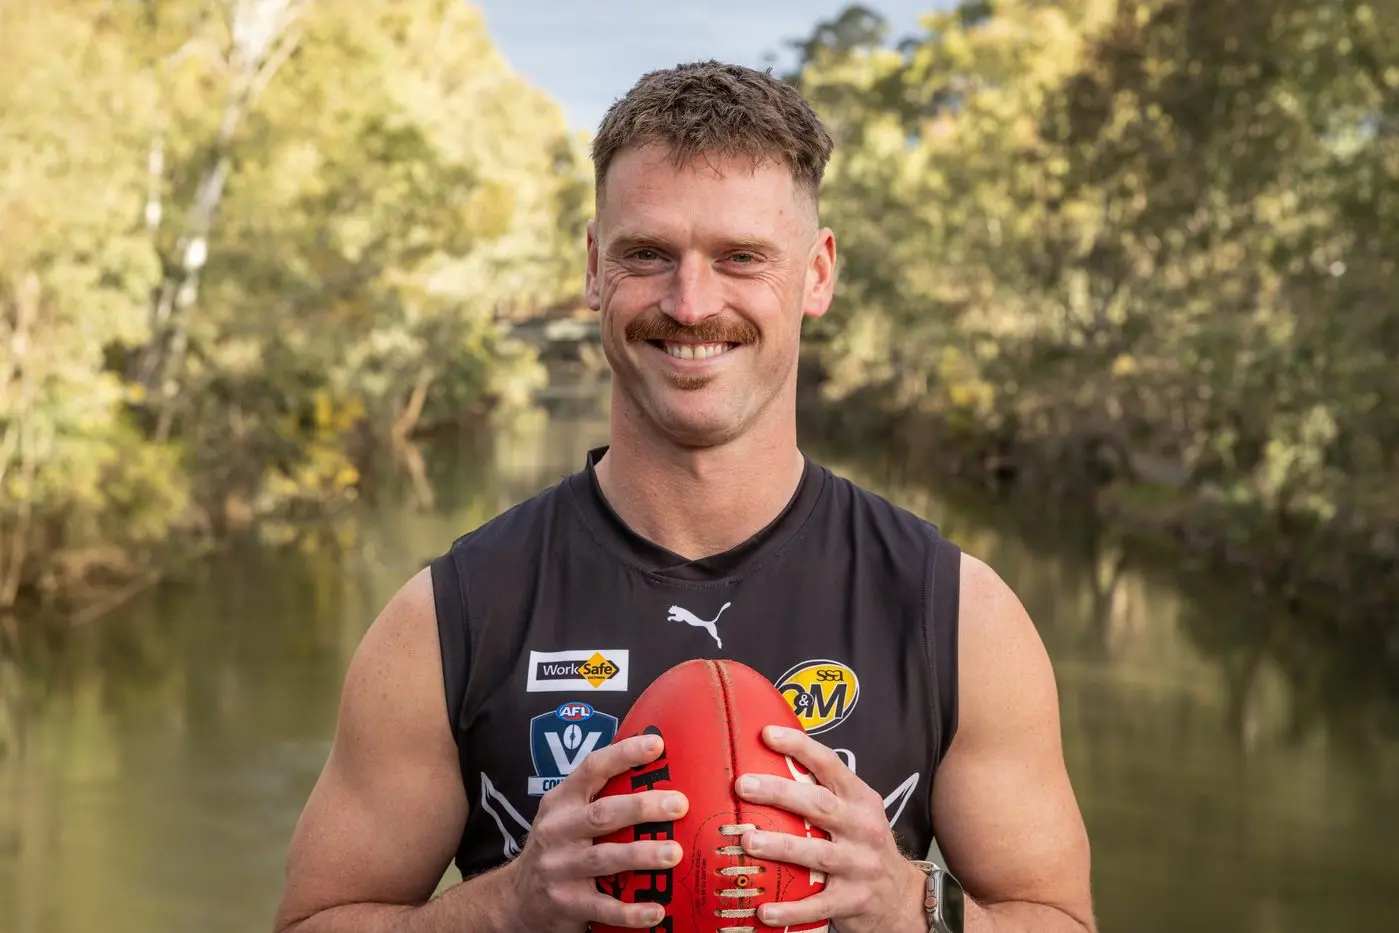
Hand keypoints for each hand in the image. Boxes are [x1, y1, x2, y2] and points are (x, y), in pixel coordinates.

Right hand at [504, 732, 689, 931]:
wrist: (516, 898)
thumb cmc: (557, 847)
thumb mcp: (566, 815)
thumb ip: (599, 797)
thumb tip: (660, 777)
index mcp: (561, 802)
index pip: (591, 769)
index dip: (623, 755)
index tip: (656, 745)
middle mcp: (557, 831)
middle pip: (602, 814)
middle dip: (642, 807)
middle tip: (679, 804)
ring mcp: (559, 868)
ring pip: (604, 859)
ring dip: (642, 855)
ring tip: (674, 853)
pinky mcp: (567, 904)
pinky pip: (603, 907)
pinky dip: (631, 911)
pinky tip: (657, 910)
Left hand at [733, 725, 928, 932]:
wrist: (901, 898)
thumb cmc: (864, 846)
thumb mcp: (855, 812)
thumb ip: (823, 793)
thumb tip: (766, 766)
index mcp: (860, 800)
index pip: (830, 765)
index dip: (800, 747)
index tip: (767, 735)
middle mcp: (862, 829)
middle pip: (819, 805)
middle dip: (779, 792)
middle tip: (743, 786)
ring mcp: (860, 866)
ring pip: (817, 854)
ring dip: (780, 847)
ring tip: (747, 841)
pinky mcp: (853, 900)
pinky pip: (818, 905)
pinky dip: (791, 910)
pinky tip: (765, 910)